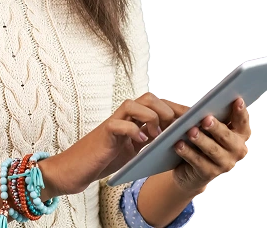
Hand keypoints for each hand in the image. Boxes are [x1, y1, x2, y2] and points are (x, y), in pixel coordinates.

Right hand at [50, 93, 184, 195]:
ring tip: (158, 133)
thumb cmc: (104, 159)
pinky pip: (119, 124)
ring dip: (150, 116)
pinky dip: (133, 130)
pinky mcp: (103, 134)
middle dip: (166, 108)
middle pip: (146, 97)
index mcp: (132, 119)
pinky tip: (142, 142)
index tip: (191, 117)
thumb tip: (176, 139)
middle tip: (175, 126)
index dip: (174, 107)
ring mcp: (112, 124)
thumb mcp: (133, 150)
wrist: (75, 169)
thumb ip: (149, 140)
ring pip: (132, 104)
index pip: (155, 103)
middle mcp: (123, 117)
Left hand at [171, 97, 251, 194]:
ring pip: (213, 150)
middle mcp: (236, 150)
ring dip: (201, 140)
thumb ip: (210, 117)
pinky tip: (179, 144)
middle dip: (217, 128)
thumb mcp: (207, 128)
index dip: (241, 112)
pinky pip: (198, 162)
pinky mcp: (209, 173)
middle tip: (206, 119)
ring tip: (191, 131)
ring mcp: (224, 164)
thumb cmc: (200, 142)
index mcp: (238, 135)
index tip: (237, 100)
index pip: (242, 122)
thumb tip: (203, 106)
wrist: (189, 170)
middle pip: (227, 137)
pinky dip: (188, 152)